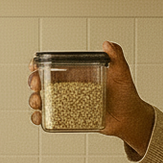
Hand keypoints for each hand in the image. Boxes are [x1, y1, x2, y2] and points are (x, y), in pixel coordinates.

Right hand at [28, 41, 154, 156]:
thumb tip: (108, 44)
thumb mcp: (122, 73)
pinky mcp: (70, 118)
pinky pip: (51, 118)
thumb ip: (116, 57)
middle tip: (36, 85)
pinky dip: (40, 118)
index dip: (39, 65)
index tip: (34, 65)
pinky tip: (39, 118)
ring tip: (37, 102)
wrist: (129, 117)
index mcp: (78, 74)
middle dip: (33, 82)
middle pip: (43, 82)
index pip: (54, 66)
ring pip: (43, 100)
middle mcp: (70, 88)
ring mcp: (68, 103)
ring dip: (34, 100)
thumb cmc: (126, 93)